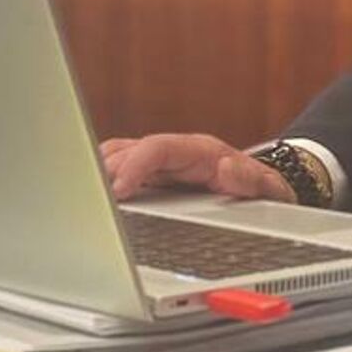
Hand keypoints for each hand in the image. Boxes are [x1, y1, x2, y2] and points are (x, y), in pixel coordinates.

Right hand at [98, 133, 295, 202]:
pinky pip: (117, 174)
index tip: (116, 191)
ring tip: (81, 201)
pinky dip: (99, 184)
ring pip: (117, 158)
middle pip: (129, 151)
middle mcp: (178, 154)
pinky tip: (89, 204)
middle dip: (104, 171)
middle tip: (89, 200)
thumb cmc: (263, 191)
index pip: (159, 148)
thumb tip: (226, 168)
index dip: (134, 166)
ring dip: (97, 176)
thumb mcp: (270, 189)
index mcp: (202, 152)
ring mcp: (161, 166)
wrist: (264, 193)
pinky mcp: (151, 181)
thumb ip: (251, 180)